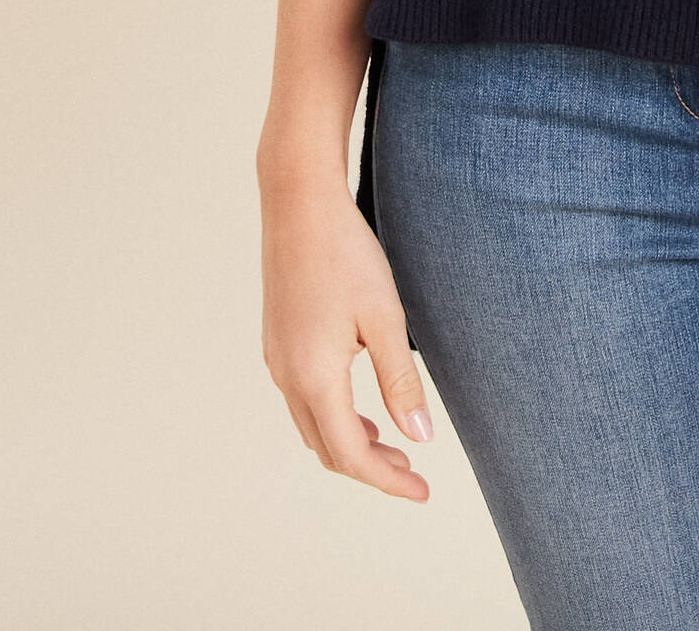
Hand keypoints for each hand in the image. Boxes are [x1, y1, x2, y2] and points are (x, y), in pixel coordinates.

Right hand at [260, 173, 434, 499]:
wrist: (298, 206)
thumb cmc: (346, 255)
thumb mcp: (385, 318)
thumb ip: (400, 382)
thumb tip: (418, 438)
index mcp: (315, 377)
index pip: (350, 454)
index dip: (386, 481)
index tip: (421, 493)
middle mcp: (288, 377)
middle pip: (327, 448)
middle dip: (370, 467)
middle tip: (412, 472)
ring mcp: (277, 360)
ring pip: (312, 426)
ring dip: (350, 442)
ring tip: (390, 443)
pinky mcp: (277, 342)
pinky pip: (302, 400)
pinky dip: (332, 416)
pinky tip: (359, 405)